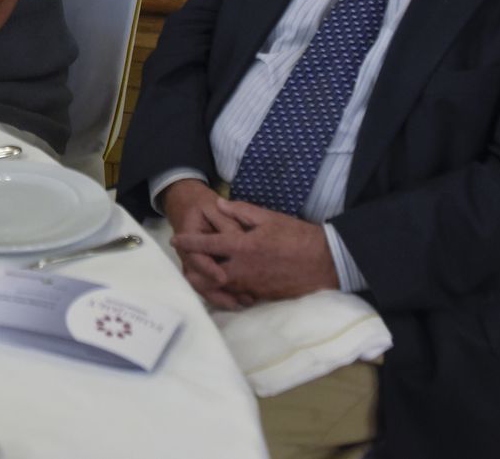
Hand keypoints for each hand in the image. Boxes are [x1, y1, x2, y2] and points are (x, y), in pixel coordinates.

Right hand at [161, 180, 251, 309]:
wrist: (187, 205)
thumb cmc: (202, 206)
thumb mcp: (213, 207)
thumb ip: (227, 222)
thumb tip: (240, 239)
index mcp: (188, 237)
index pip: (196, 257)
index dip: (208, 269)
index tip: (223, 277)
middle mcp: (188, 255)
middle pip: (198, 279)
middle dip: (217, 292)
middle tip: (237, 300)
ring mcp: (194, 265)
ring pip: (204, 286)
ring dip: (221, 297)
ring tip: (242, 304)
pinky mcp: (203, 270)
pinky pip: (209, 286)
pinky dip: (223, 295)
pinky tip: (240, 301)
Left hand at [171, 197, 339, 302]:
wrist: (324, 262)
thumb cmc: (297, 236)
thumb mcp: (269, 217)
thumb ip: (241, 211)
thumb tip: (218, 204)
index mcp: (242, 247)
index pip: (207, 245)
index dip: (189, 242)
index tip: (175, 240)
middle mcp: (242, 269)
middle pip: (207, 274)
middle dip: (193, 269)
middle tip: (185, 262)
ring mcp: (251, 285)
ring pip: (220, 287)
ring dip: (208, 280)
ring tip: (199, 273)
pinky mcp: (261, 295)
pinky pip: (237, 294)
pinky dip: (227, 290)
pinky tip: (224, 283)